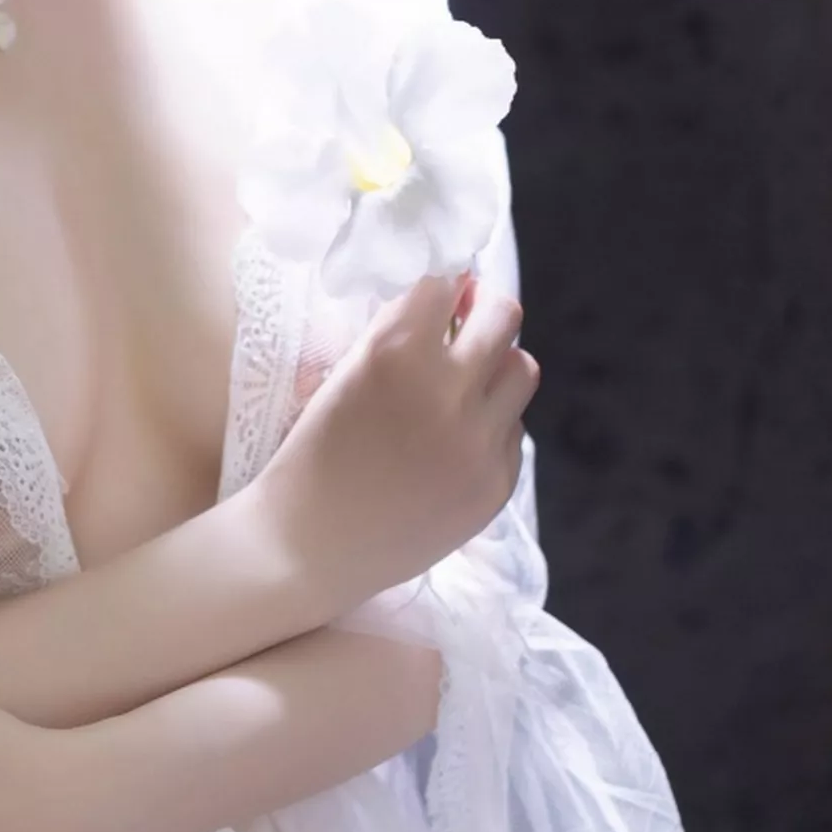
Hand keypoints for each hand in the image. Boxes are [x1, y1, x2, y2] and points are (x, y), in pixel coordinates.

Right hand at [254, 266, 537, 619]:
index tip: (440, 294)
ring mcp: (479, 441)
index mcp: (395, 354)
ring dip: (496, 367)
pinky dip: (491, 425)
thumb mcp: (340, 376)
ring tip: (465, 386)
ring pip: (521, 370)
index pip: (444, 283)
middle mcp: (446, 391)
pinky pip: (512, 431)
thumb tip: (451, 299)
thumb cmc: (311, 456)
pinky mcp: (496, 483)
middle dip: (484, 311)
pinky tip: (453, 443)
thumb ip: (396, 335)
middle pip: (503, 316)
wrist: (309, 547)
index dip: (442, 285)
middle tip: (466, 322)